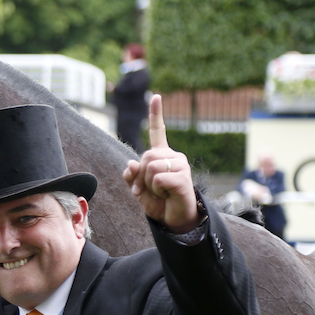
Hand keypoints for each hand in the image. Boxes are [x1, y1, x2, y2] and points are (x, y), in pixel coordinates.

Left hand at [122, 94, 200, 232]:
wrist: (174, 219)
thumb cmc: (158, 202)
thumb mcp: (138, 189)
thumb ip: (131, 176)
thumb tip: (130, 163)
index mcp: (162, 156)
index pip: (157, 132)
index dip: (156, 114)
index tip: (156, 96)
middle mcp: (174, 156)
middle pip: (145, 156)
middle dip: (139, 177)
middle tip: (145, 190)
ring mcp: (181, 166)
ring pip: (150, 167)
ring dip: (148, 185)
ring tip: (159, 193)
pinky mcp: (183, 178)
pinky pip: (159, 179)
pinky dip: (156, 190)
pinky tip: (167, 195)